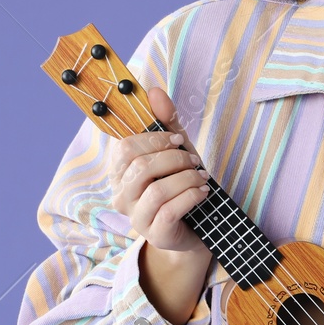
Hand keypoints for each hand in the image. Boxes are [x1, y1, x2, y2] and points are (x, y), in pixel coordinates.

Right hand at [105, 86, 211, 253]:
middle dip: (173, 158)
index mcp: (120, 173)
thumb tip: (154, 91)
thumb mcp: (175, 150)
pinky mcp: (155, 233)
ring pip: (156, 190)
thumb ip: (164, 123)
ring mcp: (136, 218)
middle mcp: (121, 195)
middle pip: (140, 167)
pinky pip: (170, 210)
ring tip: (201, 176)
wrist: (195, 228)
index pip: (124, 148)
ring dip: (186, 178)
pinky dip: (191, 195)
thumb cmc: (179, 185)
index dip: (153, 139)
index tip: (177, 139)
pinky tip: (203, 191)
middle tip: (193, 159)